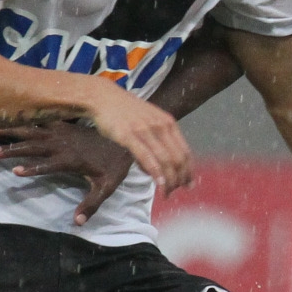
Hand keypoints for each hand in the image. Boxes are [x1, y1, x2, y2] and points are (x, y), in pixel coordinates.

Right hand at [0, 118, 136, 224]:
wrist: (127, 137)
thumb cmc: (115, 166)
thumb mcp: (106, 188)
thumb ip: (92, 204)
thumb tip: (77, 223)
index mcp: (72, 160)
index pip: (48, 165)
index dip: (31, 168)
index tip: (14, 171)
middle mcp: (64, 144)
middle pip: (34, 147)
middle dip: (13, 150)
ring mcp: (63, 133)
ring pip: (34, 132)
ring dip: (13, 132)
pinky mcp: (65, 125)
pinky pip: (42, 122)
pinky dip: (26, 121)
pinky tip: (12, 119)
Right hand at [68, 77, 193, 198]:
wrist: (103, 97)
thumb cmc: (125, 112)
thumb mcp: (149, 121)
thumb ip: (158, 140)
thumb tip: (160, 167)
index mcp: (168, 123)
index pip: (185, 152)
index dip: (189, 171)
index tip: (188, 185)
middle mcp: (161, 126)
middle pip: (178, 159)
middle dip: (179, 179)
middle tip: (175, 192)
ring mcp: (145, 130)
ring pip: (165, 160)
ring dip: (168, 181)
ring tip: (166, 193)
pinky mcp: (129, 135)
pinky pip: (147, 157)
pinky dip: (156, 173)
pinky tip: (159, 184)